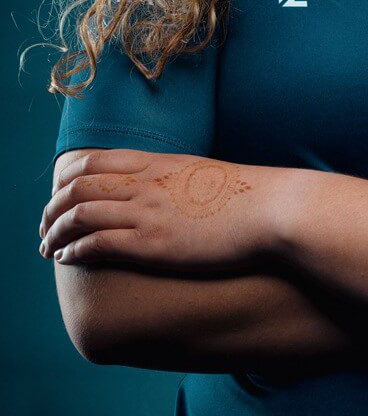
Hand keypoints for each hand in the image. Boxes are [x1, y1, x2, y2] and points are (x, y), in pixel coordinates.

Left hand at [38, 149, 291, 270]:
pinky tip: (69, 258)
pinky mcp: (153, 244)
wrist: (271, 209)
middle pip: (78, 186)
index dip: (66, 177)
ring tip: (48, 246)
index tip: (58, 194)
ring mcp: (147, 212)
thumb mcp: (203, 174)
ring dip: (55, 231)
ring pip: (79, 213)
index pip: (92, 161)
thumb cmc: (246, 195)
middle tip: (45, 226)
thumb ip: (176, 178)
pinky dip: (74, 249)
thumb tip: (168, 187)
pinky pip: (97, 243)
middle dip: (52, 207)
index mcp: (157, 162)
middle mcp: (145, 183)